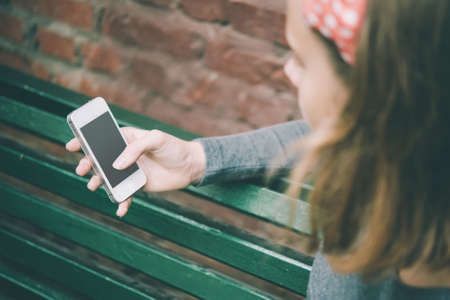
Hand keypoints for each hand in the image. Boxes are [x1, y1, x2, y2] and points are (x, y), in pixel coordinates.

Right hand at [65, 127, 205, 216]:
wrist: (190, 166)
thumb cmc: (174, 147)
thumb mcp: (156, 139)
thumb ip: (135, 149)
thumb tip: (116, 165)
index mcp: (127, 138)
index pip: (103, 138)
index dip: (86, 141)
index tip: (72, 145)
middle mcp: (126, 155)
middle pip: (101, 159)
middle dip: (88, 164)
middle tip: (82, 169)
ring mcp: (130, 170)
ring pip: (109, 177)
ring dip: (99, 182)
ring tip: (94, 185)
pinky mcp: (138, 185)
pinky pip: (125, 194)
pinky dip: (121, 201)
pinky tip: (120, 208)